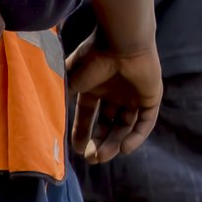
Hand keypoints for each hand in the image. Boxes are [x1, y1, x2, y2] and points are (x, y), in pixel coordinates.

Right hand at [66, 30, 162, 162]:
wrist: (120, 42)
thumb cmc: (93, 58)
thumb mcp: (69, 82)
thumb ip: (61, 99)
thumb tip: (49, 120)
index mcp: (96, 86)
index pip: (89, 115)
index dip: (82, 132)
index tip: (76, 150)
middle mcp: (115, 91)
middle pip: (108, 123)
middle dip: (99, 142)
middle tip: (92, 159)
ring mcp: (134, 94)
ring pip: (126, 125)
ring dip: (115, 143)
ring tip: (102, 157)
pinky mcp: (151, 96)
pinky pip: (146, 121)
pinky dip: (136, 137)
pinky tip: (124, 149)